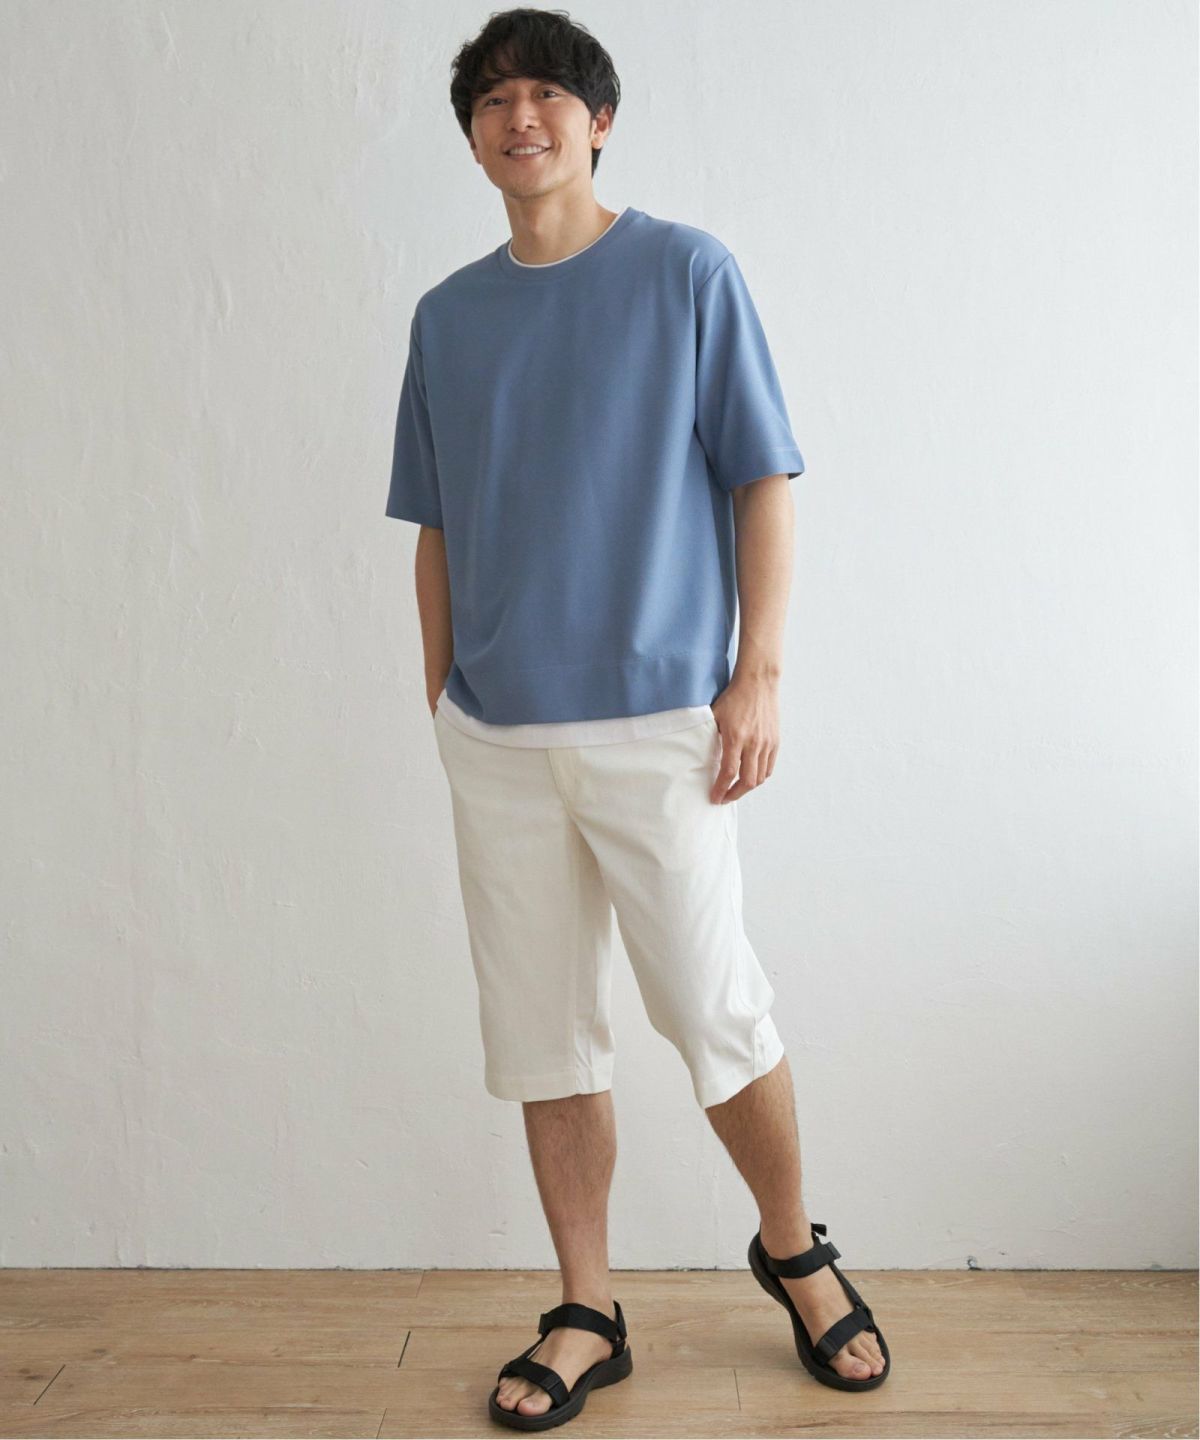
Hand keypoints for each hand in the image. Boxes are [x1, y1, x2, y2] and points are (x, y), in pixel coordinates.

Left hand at [709, 678, 780, 803]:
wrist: (758, 683)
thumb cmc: (734, 697)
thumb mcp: (715, 715)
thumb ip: (708, 735)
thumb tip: (697, 753)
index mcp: (736, 737)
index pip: (729, 772)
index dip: (721, 789)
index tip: (714, 797)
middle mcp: (754, 743)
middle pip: (747, 781)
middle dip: (734, 794)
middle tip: (724, 798)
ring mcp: (767, 743)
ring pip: (760, 777)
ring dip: (747, 788)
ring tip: (736, 789)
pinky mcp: (775, 741)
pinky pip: (769, 767)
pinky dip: (760, 777)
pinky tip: (750, 777)